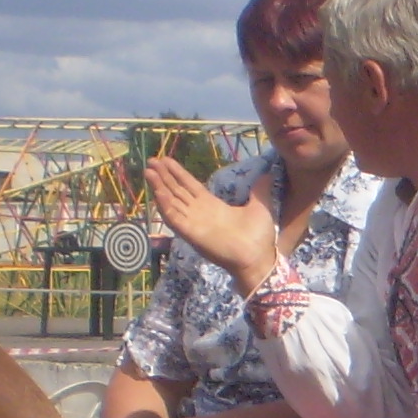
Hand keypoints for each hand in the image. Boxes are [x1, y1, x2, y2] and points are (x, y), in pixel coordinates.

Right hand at [144, 155, 277, 293]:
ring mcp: (193, 223)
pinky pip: (174, 218)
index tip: (166, 160)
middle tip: (151, 160)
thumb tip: (268, 174)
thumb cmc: (259, 236)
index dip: (178, 173)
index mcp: (212, 206)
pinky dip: (165, 205)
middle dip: (164, 176)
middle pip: (177, 191)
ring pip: (171, 202)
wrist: (258, 257)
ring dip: (159, 187)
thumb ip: (259, 190)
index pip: (190, 186)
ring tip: (148, 171)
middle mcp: (200, 213)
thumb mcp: (260, 206)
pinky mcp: (191, 233)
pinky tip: (157, 191)